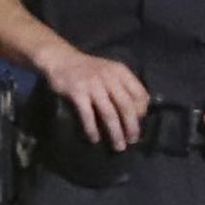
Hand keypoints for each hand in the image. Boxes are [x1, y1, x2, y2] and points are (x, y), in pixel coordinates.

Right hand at [34, 41, 149, 151]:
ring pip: (109, 114)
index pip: (139, 94)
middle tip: (132, 140)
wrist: (62, 59)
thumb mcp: (111, 71)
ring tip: (118, 146)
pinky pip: (88, 115)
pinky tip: (95, 139)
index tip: (138, 122)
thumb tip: (138, 111)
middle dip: (131, 126)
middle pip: (126, 107)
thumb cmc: (89, 69)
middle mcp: (109, 78)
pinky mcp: (77, 93)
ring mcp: (93, 85)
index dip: (142, 111)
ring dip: (115, 132)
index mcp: (120, 72)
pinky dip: (92, 129)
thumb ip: (124, 86)